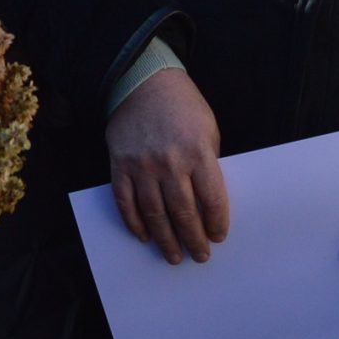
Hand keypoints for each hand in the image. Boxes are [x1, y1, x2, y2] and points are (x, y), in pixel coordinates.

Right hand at [106, 68, 227, 264]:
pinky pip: (126, 202)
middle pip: (183, 213)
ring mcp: (142, 166)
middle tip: (199, 256)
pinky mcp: (120, 166)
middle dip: (193, 239)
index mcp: (197, 152)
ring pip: (154, 214)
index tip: (218, 236)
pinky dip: (135, 223)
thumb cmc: (183, 106)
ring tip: (174, 256)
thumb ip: (208, 163)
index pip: (211, 198)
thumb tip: (207, 201)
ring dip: (165, 240)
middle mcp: (170, 162)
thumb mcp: (208, 129)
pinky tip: (145, 236)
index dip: (216, 222)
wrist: (143, 83)